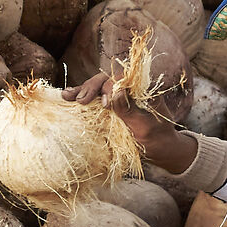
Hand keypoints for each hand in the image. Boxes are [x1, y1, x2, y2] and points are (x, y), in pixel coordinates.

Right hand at [64, 73, 195, 172]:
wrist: (159, 150)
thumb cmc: (157, 139)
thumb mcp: (145, 127)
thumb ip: (130, 109)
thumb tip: (117, 91)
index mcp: (144, 87)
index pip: (124, 77)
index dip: (111, 86)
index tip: (105, 103)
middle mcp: (130, 86)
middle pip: (107, 78)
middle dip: (92, 87)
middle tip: (81, 100)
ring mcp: (118, 94)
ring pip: (97, 86)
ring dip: (81, 90)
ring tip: (67, 96)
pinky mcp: (110, 104)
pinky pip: (94, 97)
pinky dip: (80, 95)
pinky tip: (67, 96)